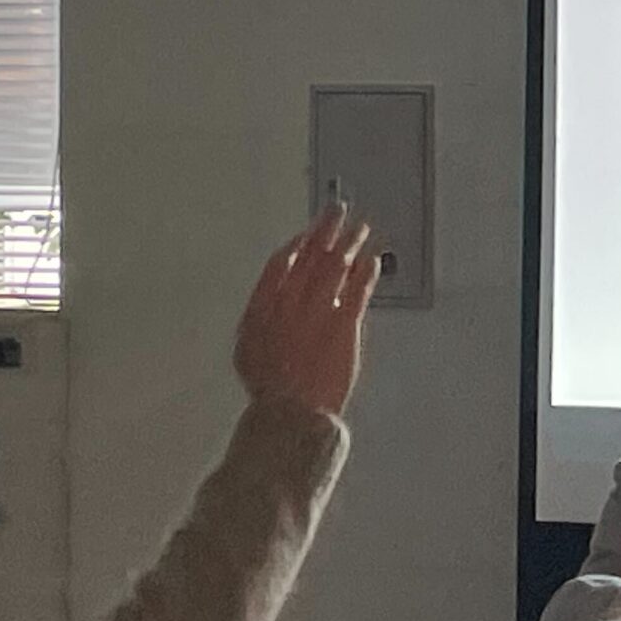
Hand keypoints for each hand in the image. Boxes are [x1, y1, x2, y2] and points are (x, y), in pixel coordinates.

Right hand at [234, 206, 380, 416]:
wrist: (291, 409)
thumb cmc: (269, 389)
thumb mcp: (247, 350)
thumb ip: (258, 322)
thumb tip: (264, 308)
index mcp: (263, 305)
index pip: (280, 263)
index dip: (296, 246)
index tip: (306, 235)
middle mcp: (291, 301)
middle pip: (311, 256)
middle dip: (325, 230)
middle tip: (336, 212)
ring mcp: (319, 310)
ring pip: (336, 266)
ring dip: (349, 243)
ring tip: (359, 228)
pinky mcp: (345, 323)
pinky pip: (358, 290)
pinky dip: (366, 273)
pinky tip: (373, 260)